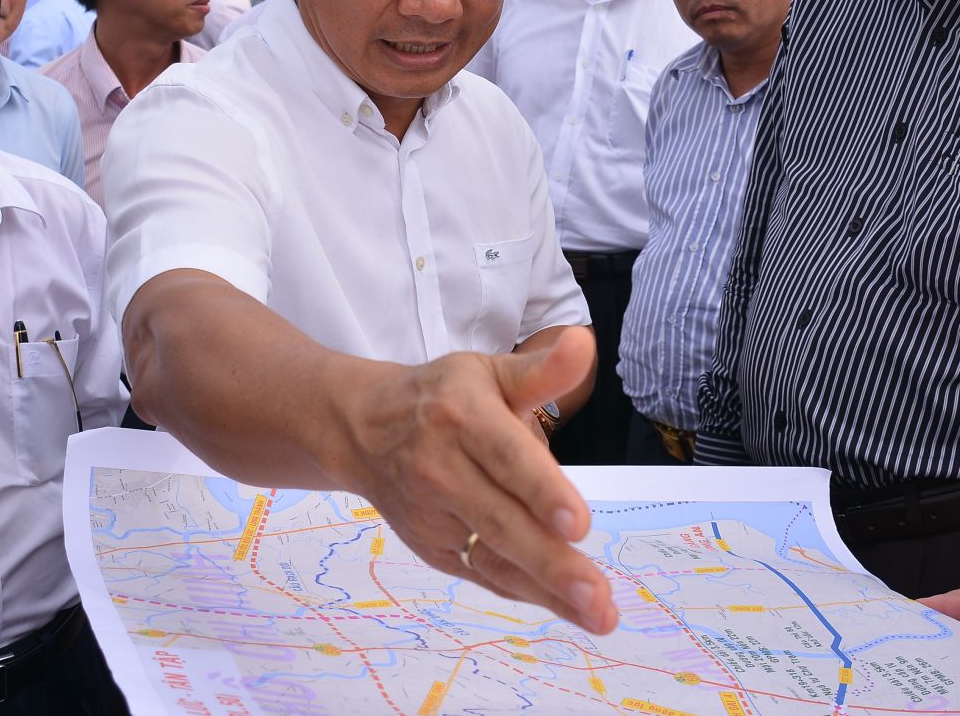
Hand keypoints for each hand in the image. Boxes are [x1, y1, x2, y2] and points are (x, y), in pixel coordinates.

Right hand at [321, 325, 616, 634]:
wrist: (362, 429)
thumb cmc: (442, 396)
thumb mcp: (487, 372)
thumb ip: (540, 370)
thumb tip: (584, 343)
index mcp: (462, 417)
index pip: (505, 458)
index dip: (541, 492)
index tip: (579, 524)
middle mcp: (443, 470)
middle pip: (501, 521)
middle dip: (551, 562)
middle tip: (597, 595)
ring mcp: (435, 516)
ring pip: (494, 558)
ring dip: (547, 590)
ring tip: (596, 615)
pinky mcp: (434, 548)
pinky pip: (484, 575)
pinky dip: (525, 593)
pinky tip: (566, 608)